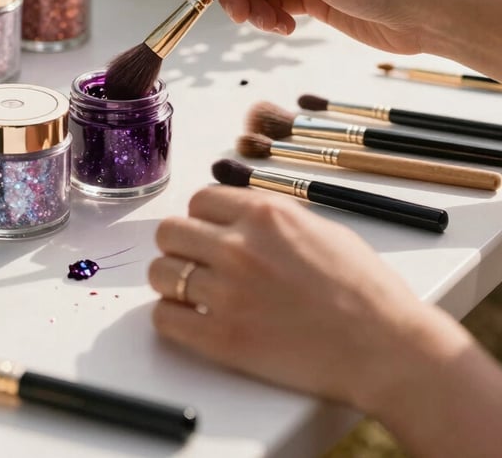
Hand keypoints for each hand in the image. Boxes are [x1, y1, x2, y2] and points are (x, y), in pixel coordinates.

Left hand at [149, 185, 437, 407]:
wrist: (386, 347)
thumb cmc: (363, 288)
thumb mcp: (320, 227)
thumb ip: (272, 218)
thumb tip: (238, 214)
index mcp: (265, 215)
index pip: (199, 200)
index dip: (203, 218)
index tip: (209, 232)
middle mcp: (240, 247)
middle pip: (170, 231)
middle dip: (180, 244)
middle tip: (195, 261)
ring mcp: (228, 292)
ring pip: (161, 273)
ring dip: (172, 280)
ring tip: (192, 291)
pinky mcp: (223, 338)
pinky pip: (165, 317)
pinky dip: (172, 317)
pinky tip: (191, 318)